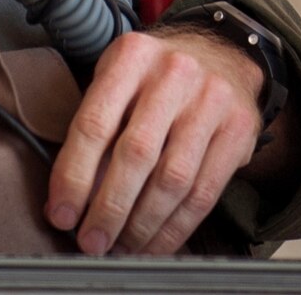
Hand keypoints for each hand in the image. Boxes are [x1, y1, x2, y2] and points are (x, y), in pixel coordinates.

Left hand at [44, 27, 263, 255]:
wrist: (222, 53)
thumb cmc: (157, 77)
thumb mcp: (119, 79)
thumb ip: (98, 130)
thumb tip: (70, 200)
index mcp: (132, 56)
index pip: (95, 124)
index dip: (74, 176)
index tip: (61, 214)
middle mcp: (174, 73)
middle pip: (136, 154)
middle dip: (109, 209)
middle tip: (91, 243)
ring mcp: (212, 99)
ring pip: (173, 179)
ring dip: (142, 225)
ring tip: (121, 248)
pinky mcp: (239, 128)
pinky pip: (205, 192)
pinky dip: (176, 227)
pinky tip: (155, 243)